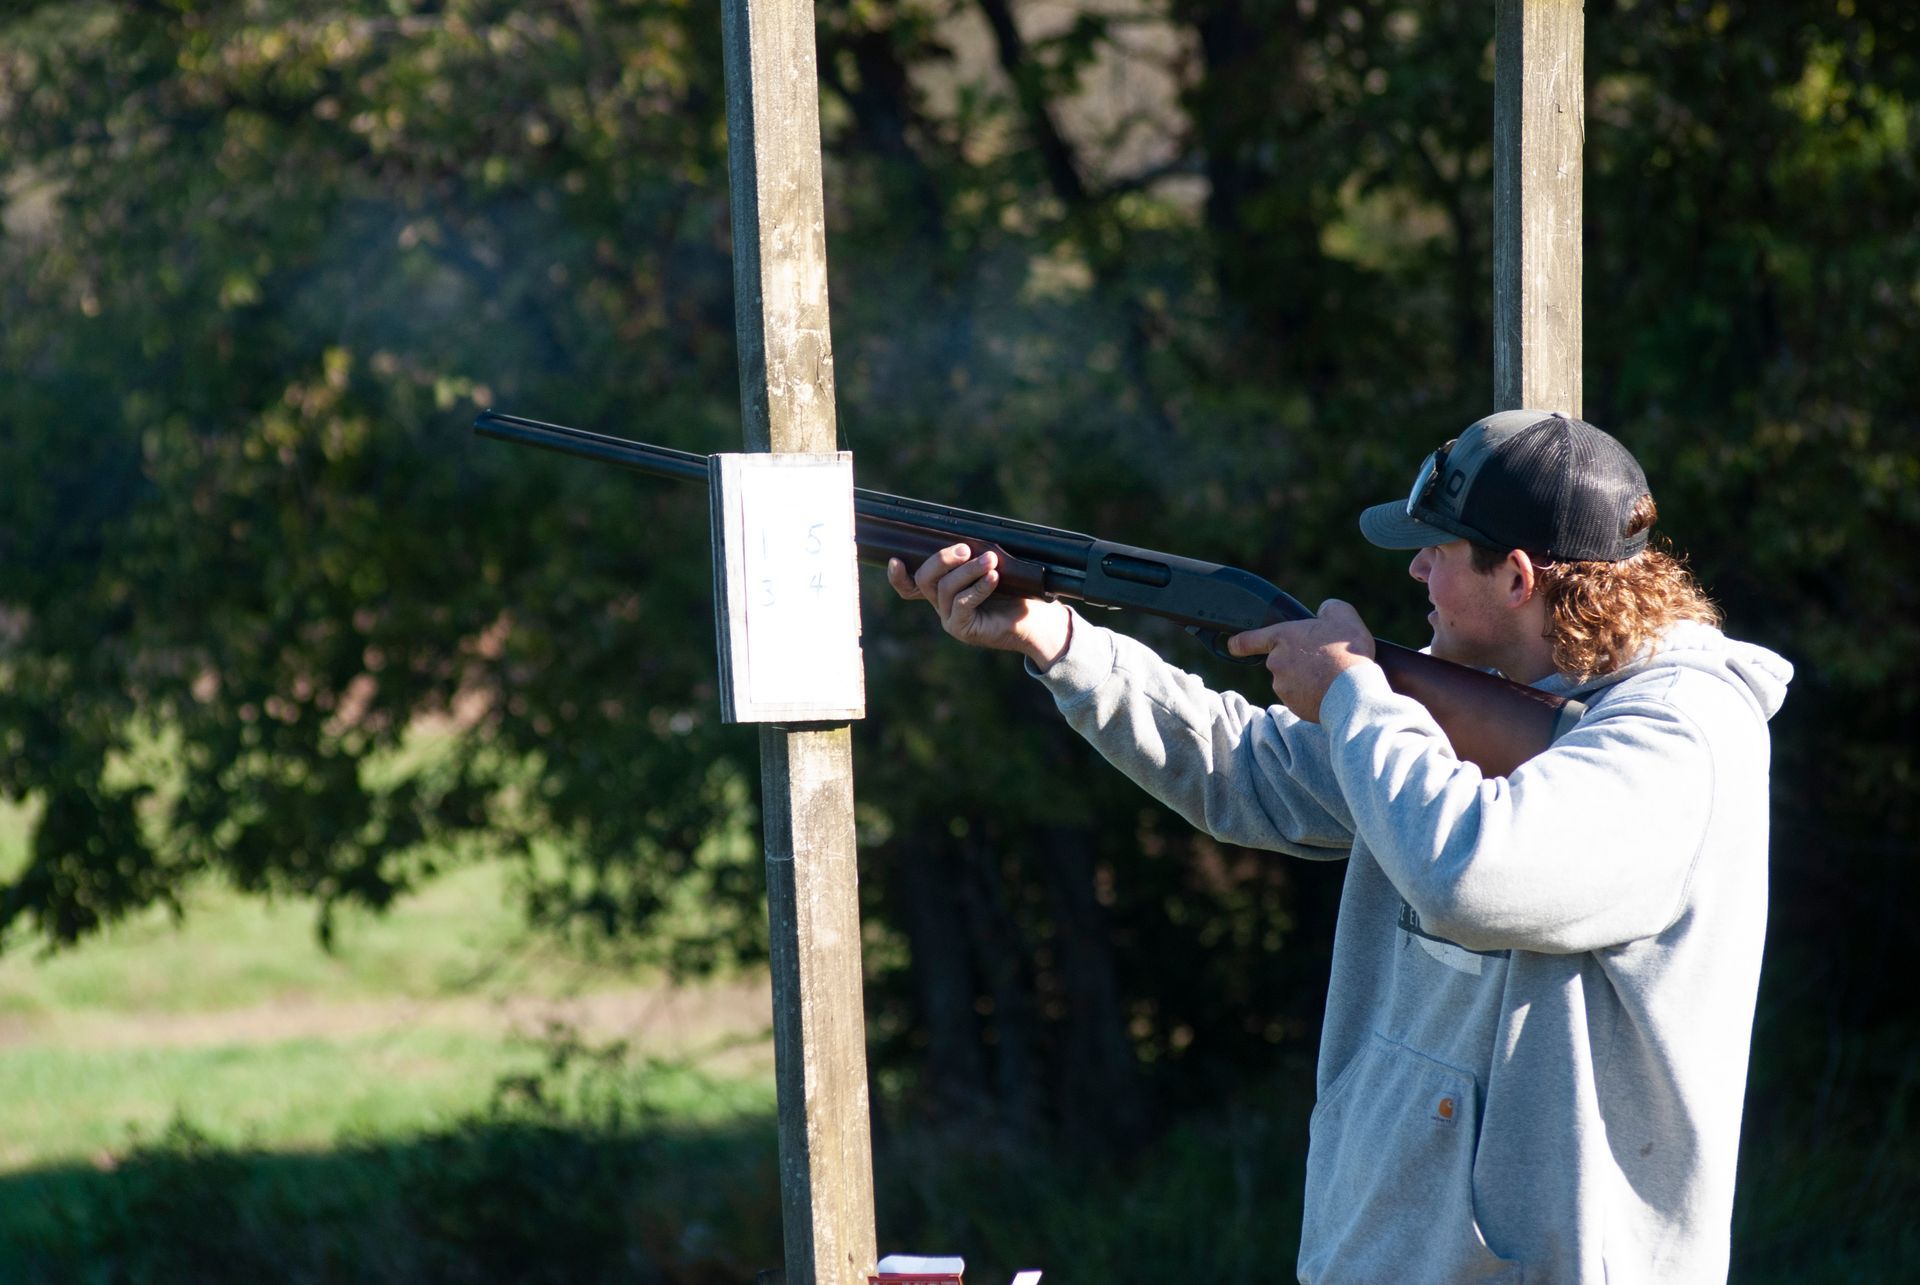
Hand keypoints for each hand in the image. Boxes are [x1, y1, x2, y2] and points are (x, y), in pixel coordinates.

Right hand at [887, 544, 1072, 667]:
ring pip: (945, 588)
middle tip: (965, 549)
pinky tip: (993, 577)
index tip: (894, 559)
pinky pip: (963, 604)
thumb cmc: (1015, 590)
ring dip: (968, 570)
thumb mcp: (991, 567)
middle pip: (925, 578)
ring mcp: (949, 618)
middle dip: (942, 559)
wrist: (1035, 619)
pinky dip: (978, 587)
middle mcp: (941, 604)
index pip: (910, 584)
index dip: (897, 576)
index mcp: (943, 589)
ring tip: (991, 561)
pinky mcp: (963, 629)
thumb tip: (967, 538)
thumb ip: (974, 556)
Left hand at [1228, 599, 1375, 722]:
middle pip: (1281, 660)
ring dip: (1305, 679)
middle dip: (1297, 660)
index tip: (1233, 645)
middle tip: (1323, 659)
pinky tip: (1330, 691)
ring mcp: (1283, 687)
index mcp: (1282, 637)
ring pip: (1291, 681)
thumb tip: (1322, 614)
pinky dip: (1311, 696)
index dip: (1238, 643)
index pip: (1247, 640)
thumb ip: (1327, 609)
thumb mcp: (1343, 616)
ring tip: (1331, 676)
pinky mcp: (1293, 706)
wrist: (1354, 692)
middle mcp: (1276, 663)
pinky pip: (1300, 698)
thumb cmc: (1347, 652)